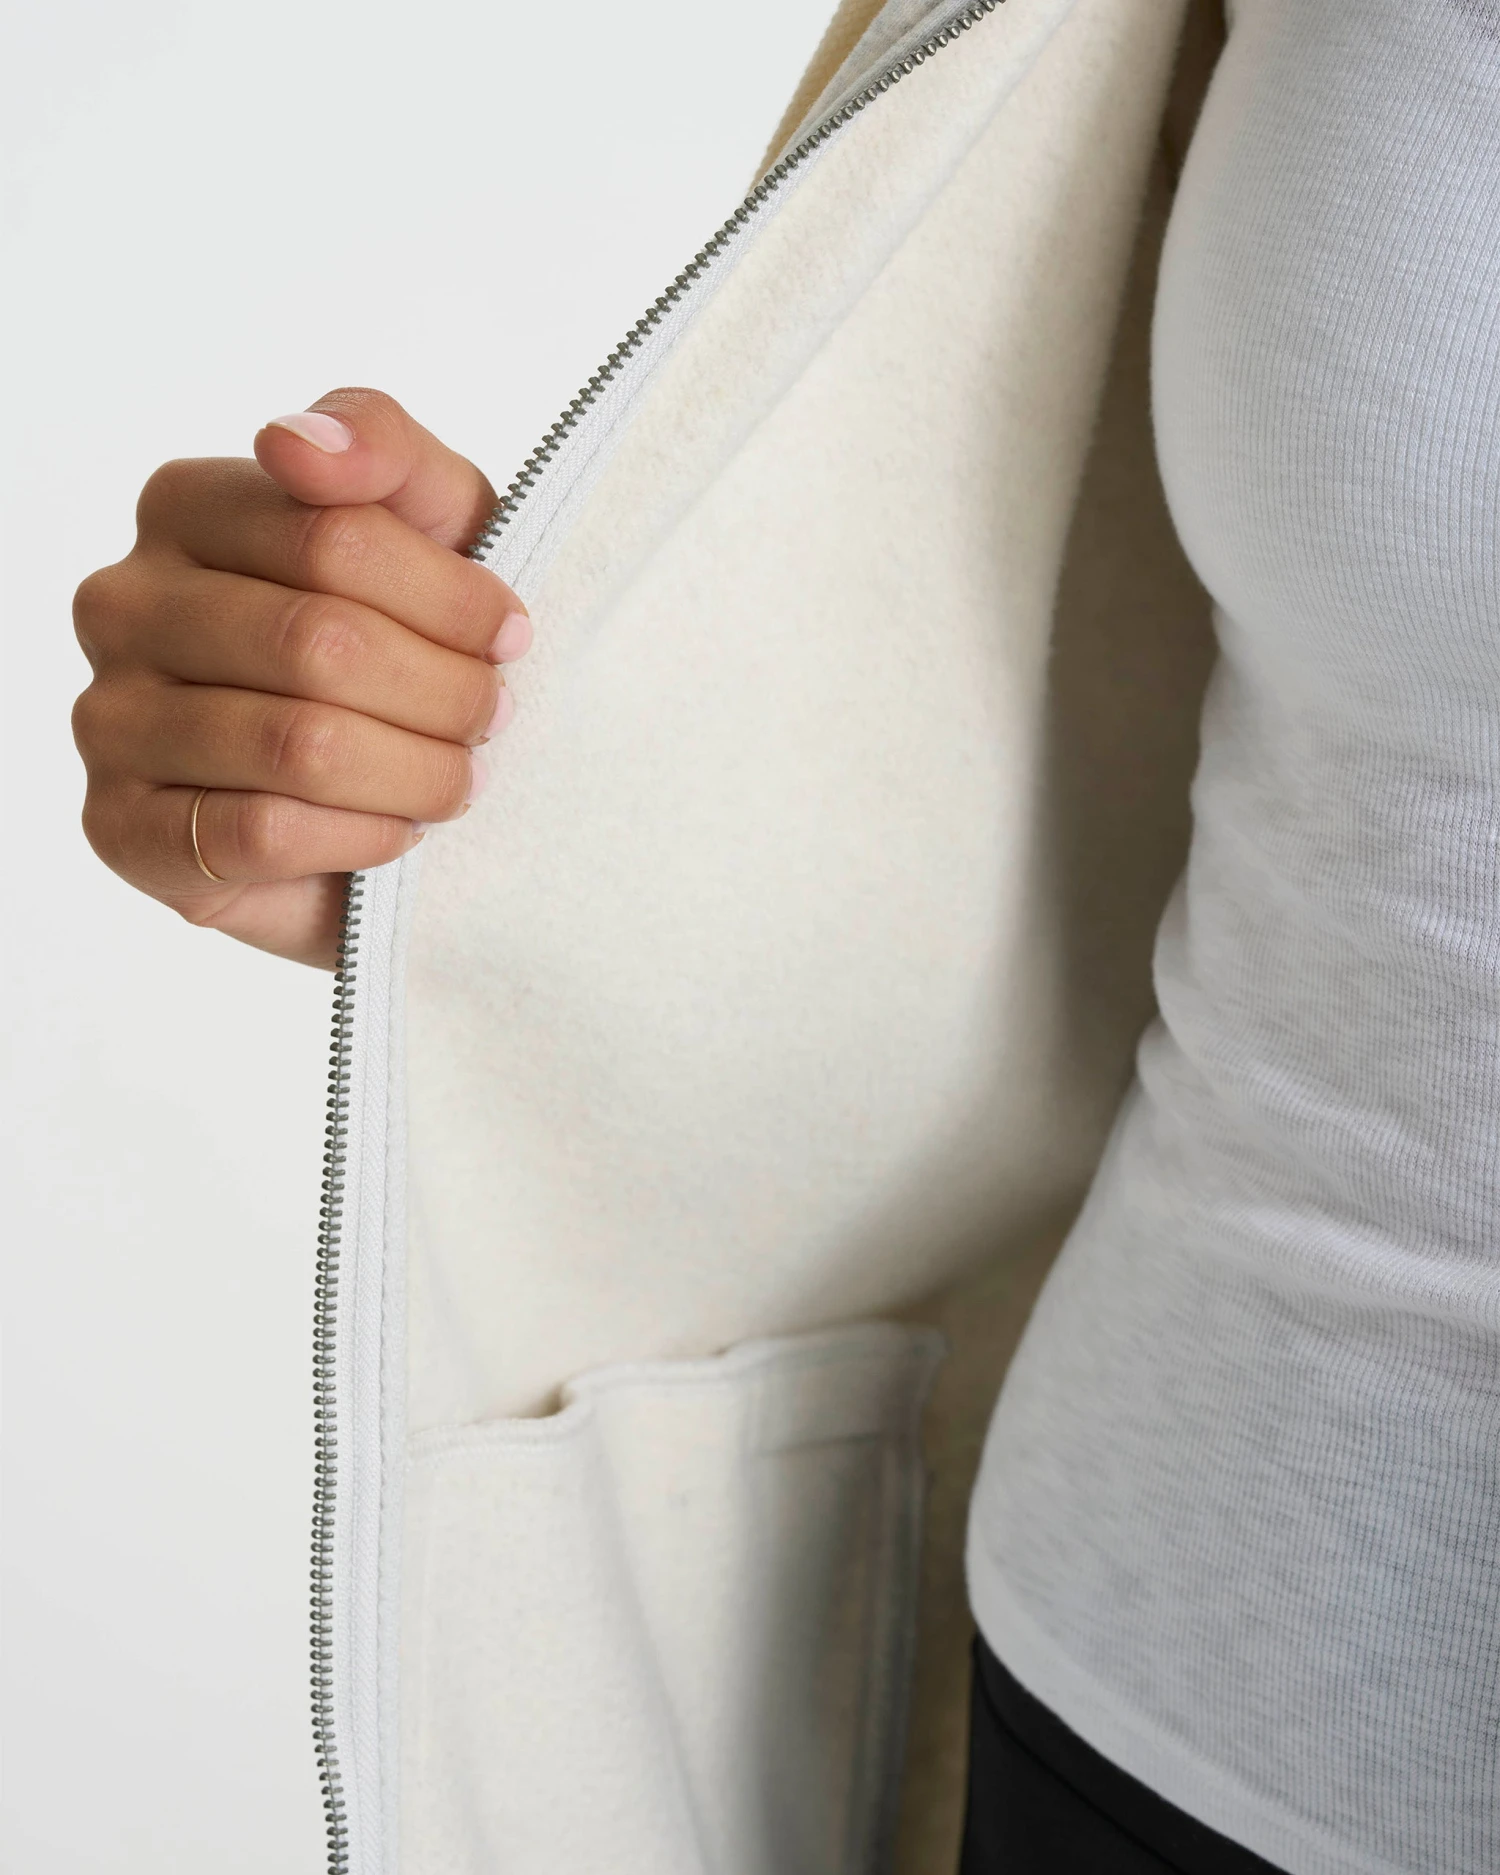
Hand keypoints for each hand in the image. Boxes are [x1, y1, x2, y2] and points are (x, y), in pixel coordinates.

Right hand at [72, 389, 529, 968]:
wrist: (385, 800)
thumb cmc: (406, 639)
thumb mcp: (432, 522)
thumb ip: (382, 448)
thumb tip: (296, 443)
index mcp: (185, 507)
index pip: (334, 536)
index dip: (452, 600)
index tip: (509, 636)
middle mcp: (123, 604)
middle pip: (319, 643)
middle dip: (442, 692)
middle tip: (490, 720)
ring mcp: (110, 719)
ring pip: (297, 745)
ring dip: (415, 773)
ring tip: (455, 780)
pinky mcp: (125, 830)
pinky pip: (263, 834)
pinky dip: (361, 837)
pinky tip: (395, 830)